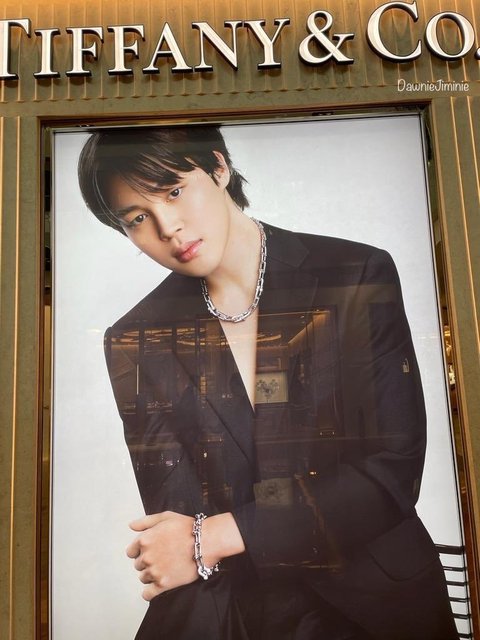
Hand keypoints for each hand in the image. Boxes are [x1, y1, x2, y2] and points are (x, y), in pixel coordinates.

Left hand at [126, 511, 245, 600]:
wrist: (205, 542)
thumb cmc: (187, 528)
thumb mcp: (165, 517)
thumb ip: (145, 521)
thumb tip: (131, 526)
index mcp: (144, 540)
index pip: (130, 552)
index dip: (140, 551)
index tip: (151, 550)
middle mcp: (146, 556)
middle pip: (138, 565)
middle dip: (148, 561)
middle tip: (162, 557)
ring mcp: (154, 571)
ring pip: (144, 578)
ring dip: (151, 574)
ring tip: (166, 568)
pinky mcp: (163, 584)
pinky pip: (147, 594)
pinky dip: (149, 592)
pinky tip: (157, 586)